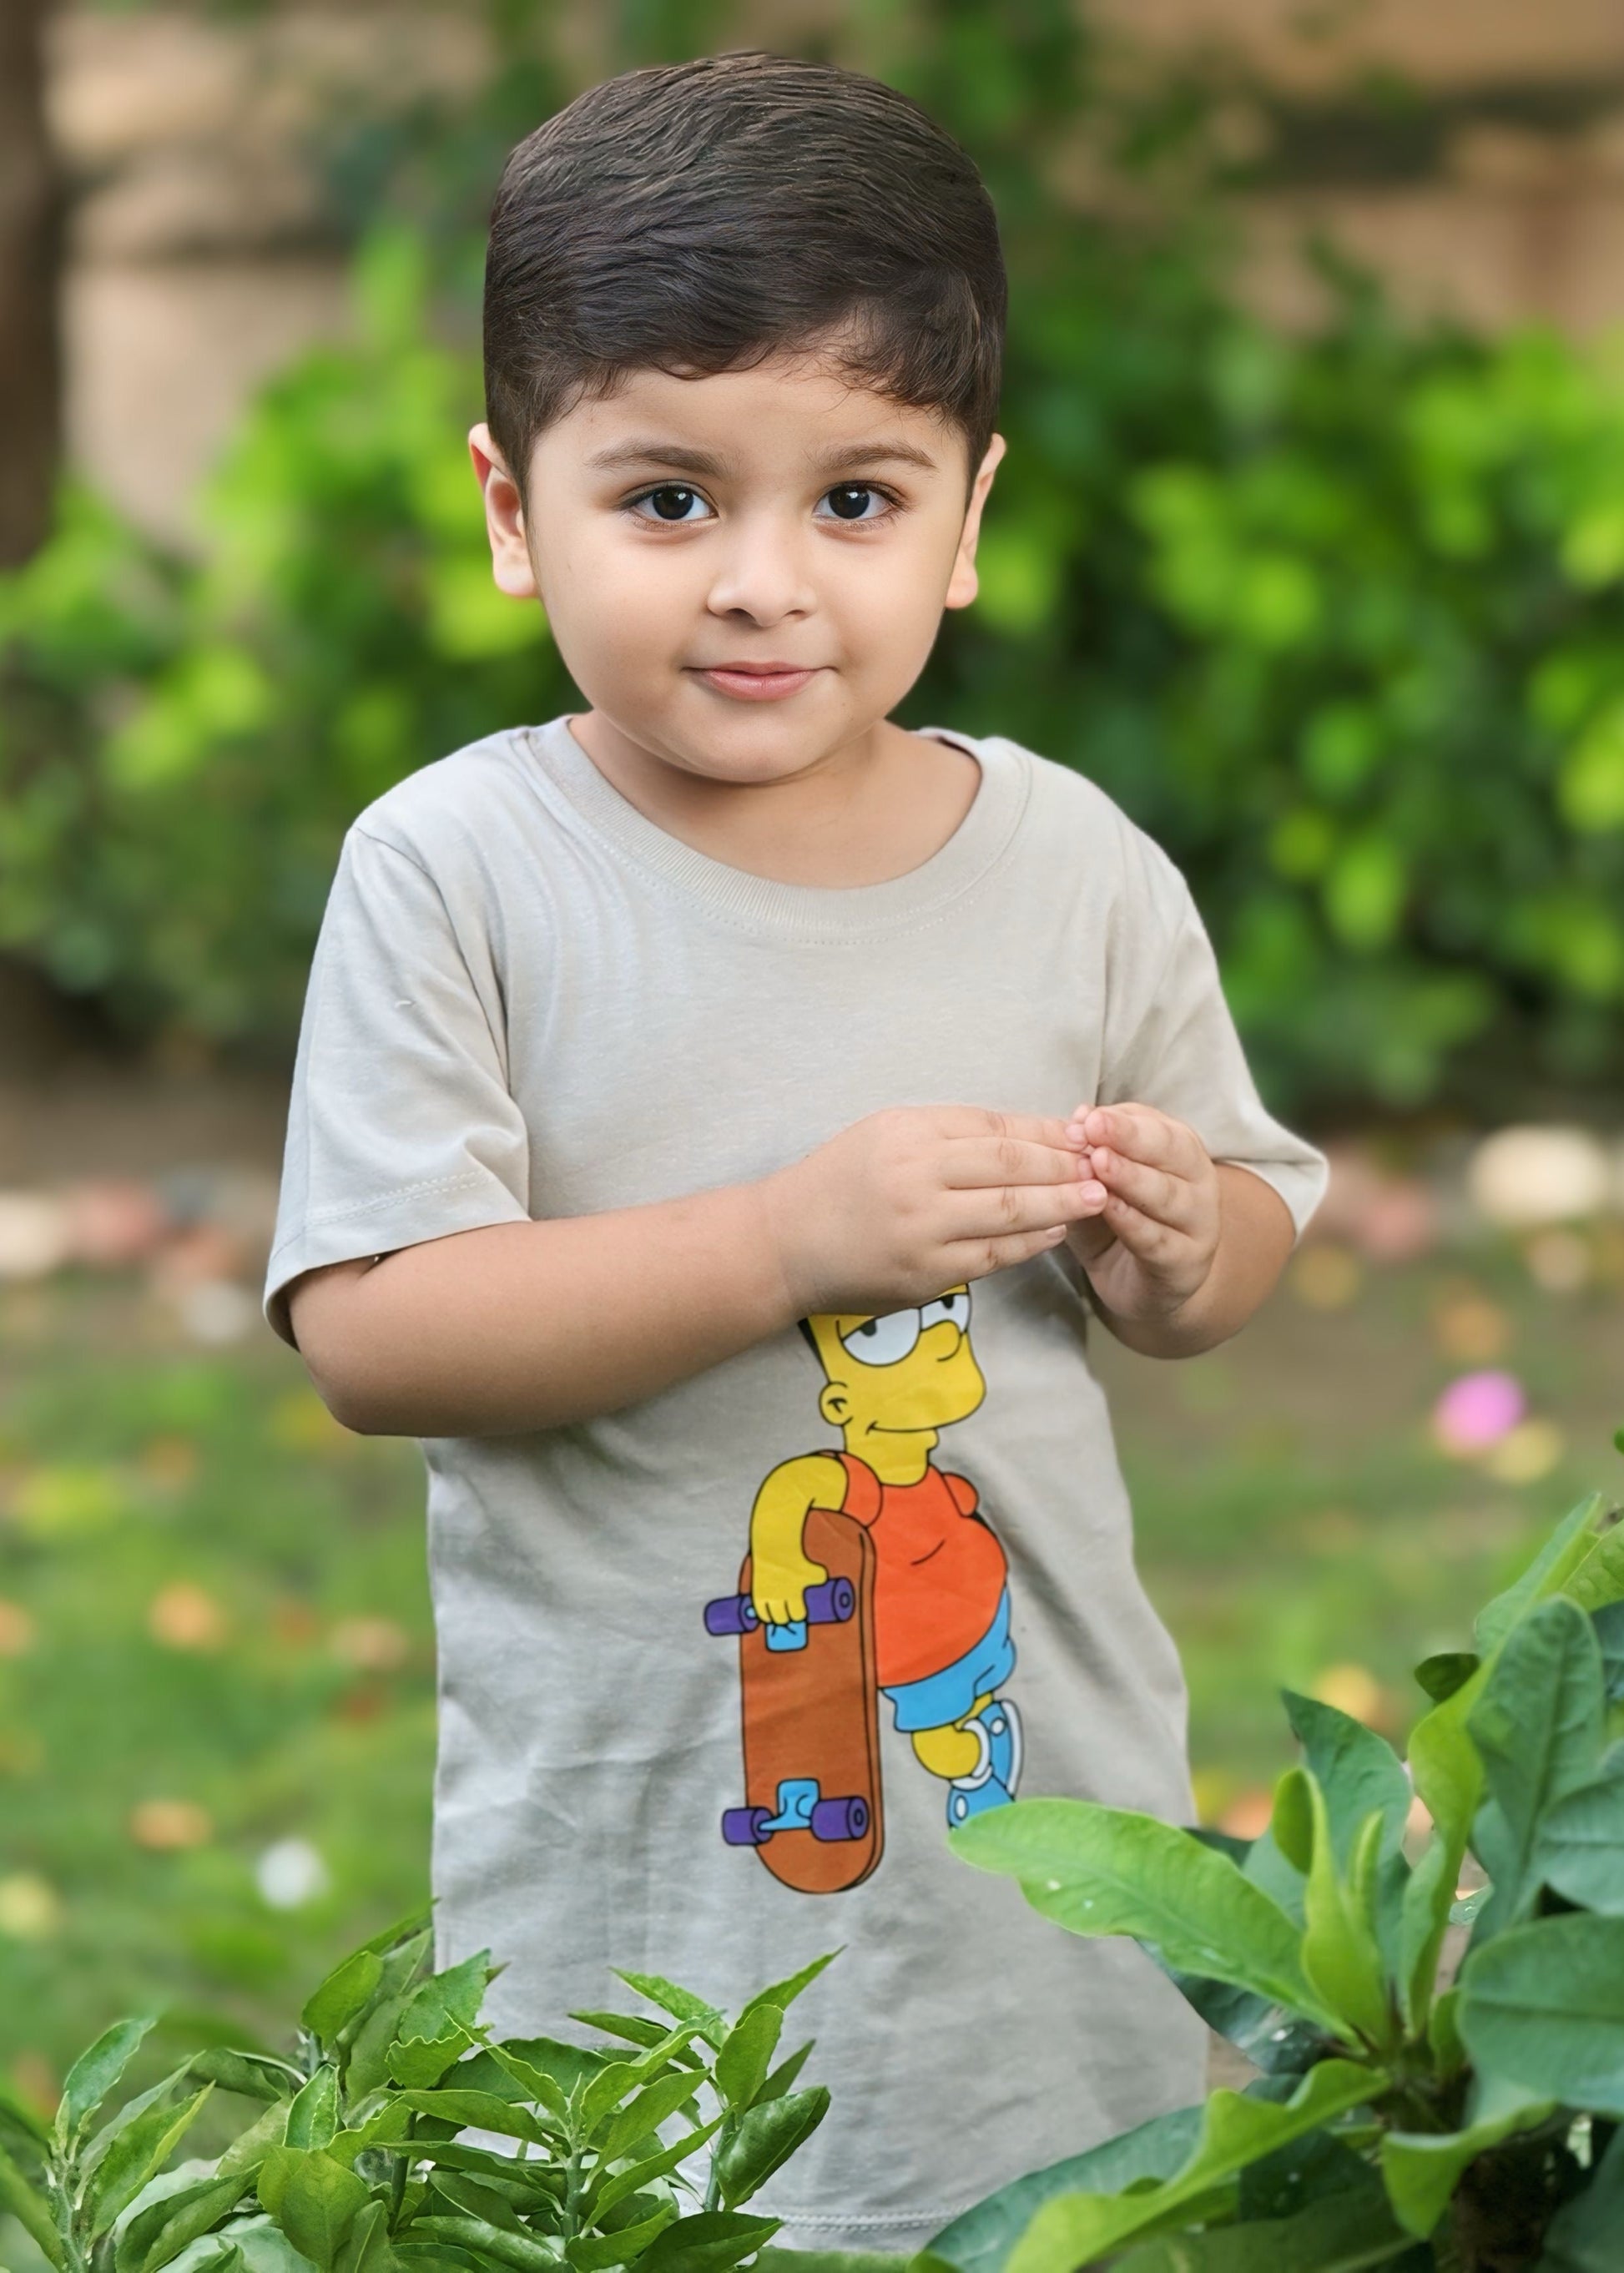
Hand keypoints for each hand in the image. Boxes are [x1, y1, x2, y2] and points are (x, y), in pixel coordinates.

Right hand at [752, 1550, 828, 1627]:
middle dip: (787, 1618)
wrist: (776, 1549)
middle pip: (782, 1619)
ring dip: (775, 1619)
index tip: (800, 1612)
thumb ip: (819, 1577)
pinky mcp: (756, 1592)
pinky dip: (763, 1615)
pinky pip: (759, 1610)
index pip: (797, 1615)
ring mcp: (766, 1596)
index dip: (799, 1615)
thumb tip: (823, 1581)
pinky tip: (766, 1616)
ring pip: (769, 1618)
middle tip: (789, 1614)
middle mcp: (778, 1598)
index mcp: (793, 1594)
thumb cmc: (795, 1559)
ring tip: (778, 1617)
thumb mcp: (812, 1569)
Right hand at [759, 1105, 1106, 1317]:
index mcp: (908, 1134)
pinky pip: (991, 1255)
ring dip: (1060, 1204)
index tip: (1084, 1133)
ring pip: (1009, 1212)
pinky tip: (1056, 1231)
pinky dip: (1030, 1243)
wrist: (785, 1242)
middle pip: (1010, 1165)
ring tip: (1097, 1196)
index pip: (994, 1127)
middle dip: (1065, 1165)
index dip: (1046, 1131)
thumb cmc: (841, 1180)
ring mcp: (921, 1229)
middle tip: (1106, 1164)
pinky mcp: (924, 1273)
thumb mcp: (887, 1133)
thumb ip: (951, 1132)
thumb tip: (1030, 1133)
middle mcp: (915, 1177)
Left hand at [1061, 1103, 1220, 1323]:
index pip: (1158, 1127)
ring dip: (1132, 1177)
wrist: (1148, 1288)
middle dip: (1130, 1138)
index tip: (1088, 1117)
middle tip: (1094, 1128)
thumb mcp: (1101, 1182)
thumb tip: (1079, 1116)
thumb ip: (1093, 1151)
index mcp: (1182, 1152)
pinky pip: (1158, 1241)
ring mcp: (1199, 1225)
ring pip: (1168, 1195)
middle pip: (1170, 1152)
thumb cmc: (1122, 1223)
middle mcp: (1200, 1183)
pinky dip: (1133, 1223)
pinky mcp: (1186, 1265)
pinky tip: (1108, 1208)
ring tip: (1098, 1163)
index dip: (1123, 1121)